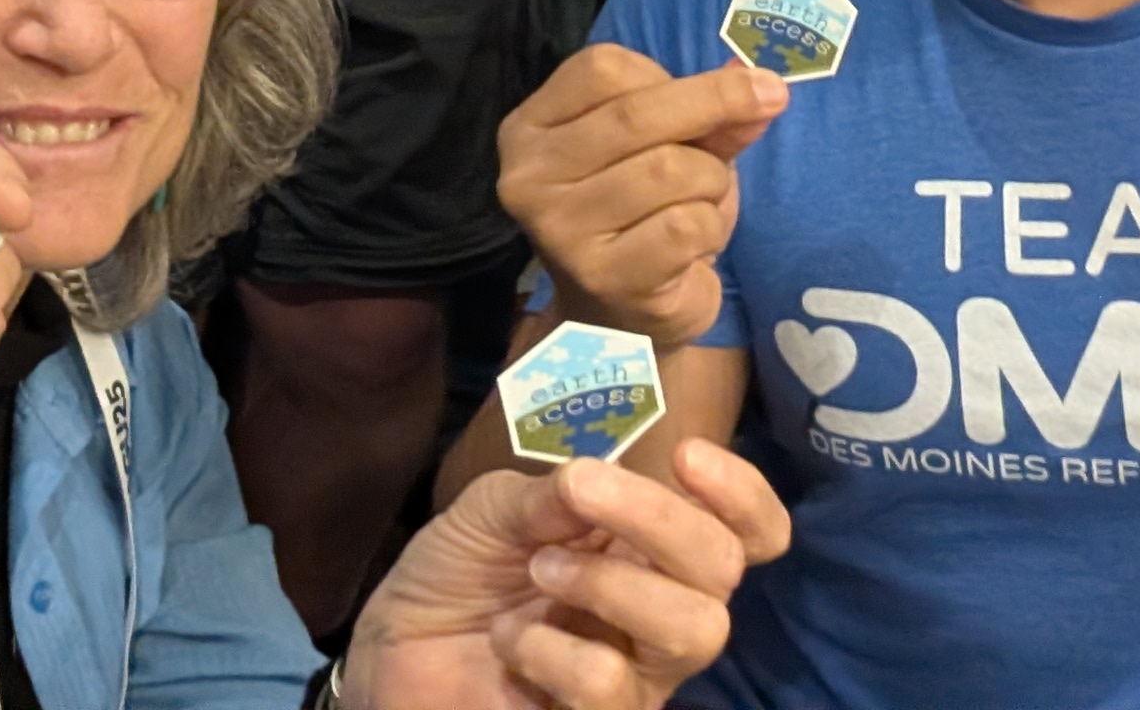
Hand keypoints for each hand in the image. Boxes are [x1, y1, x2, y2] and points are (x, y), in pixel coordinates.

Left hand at [342, 440, 790, 709]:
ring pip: (695, 630)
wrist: (390, 654)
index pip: (749, 532)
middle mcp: (662, 612)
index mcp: (650, 548)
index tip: (685, 455)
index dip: (742, 494)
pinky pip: (613, 685)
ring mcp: (637, 676)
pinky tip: (512, 643)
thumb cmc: (455, 572)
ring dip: (611, 584)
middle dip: (659, 520)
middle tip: (583, 495)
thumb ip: (550, 493)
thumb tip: (598, 477)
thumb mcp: (491, 509)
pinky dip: (554, 651)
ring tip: (539, 570)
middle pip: (723, 569)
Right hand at [498, 46, 785, 348]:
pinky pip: (686, 224)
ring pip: (670, 168)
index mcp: (530, 129)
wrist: (619, 323)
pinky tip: (693, 247)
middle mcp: (530, 176)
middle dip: (717, 103)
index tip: (710, 89)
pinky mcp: (604, 276)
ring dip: (712, 180)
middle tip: (770, 99)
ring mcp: (561, 230)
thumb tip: (763, 84)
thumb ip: (710, 115)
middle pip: (636, 112)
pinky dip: (711, 226)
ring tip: (700, 204)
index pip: (601, 68)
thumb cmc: (639, 218)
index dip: (667, 74)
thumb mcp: (668, 149)